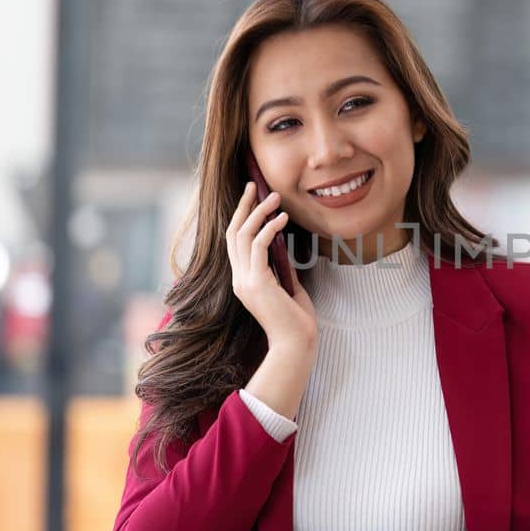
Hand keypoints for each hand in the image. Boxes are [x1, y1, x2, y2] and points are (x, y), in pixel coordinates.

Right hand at [226, 182, 315, 348]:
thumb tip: (284, 249)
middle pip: (232, 233)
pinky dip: (269, 228)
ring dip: (258, 213)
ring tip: (274, 197)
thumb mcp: (288, 288)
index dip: (241, 218)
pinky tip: (282, 219)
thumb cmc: (296, 321)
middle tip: (253, 186)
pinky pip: (258, 245)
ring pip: (242, 236)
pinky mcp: (256, 283)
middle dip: (243, 207)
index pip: (235, 243)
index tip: (251, 199)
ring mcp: (244, 281)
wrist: (296, 344)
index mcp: (243, 281)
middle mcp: (238, 279)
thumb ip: (281, 270)